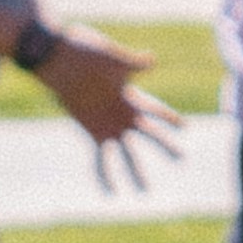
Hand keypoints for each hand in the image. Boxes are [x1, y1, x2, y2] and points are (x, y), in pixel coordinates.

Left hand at [29, 23, 178, 185]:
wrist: (56, 56)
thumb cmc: (85, 52)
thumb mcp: (113, 57)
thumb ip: (134, 63)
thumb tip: (153, 60)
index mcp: (129, 94)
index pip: (155, 109)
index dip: (169, 118)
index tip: (186, 127)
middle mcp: (120, 112)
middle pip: (148, 133)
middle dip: (165, 145)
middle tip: (182, 157)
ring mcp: (106, 124)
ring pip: (127, 151)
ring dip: (136, 170)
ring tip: (144, 190)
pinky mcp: (90, 131)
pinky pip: (101, 157)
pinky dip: (105, 174)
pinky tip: (111, 190)